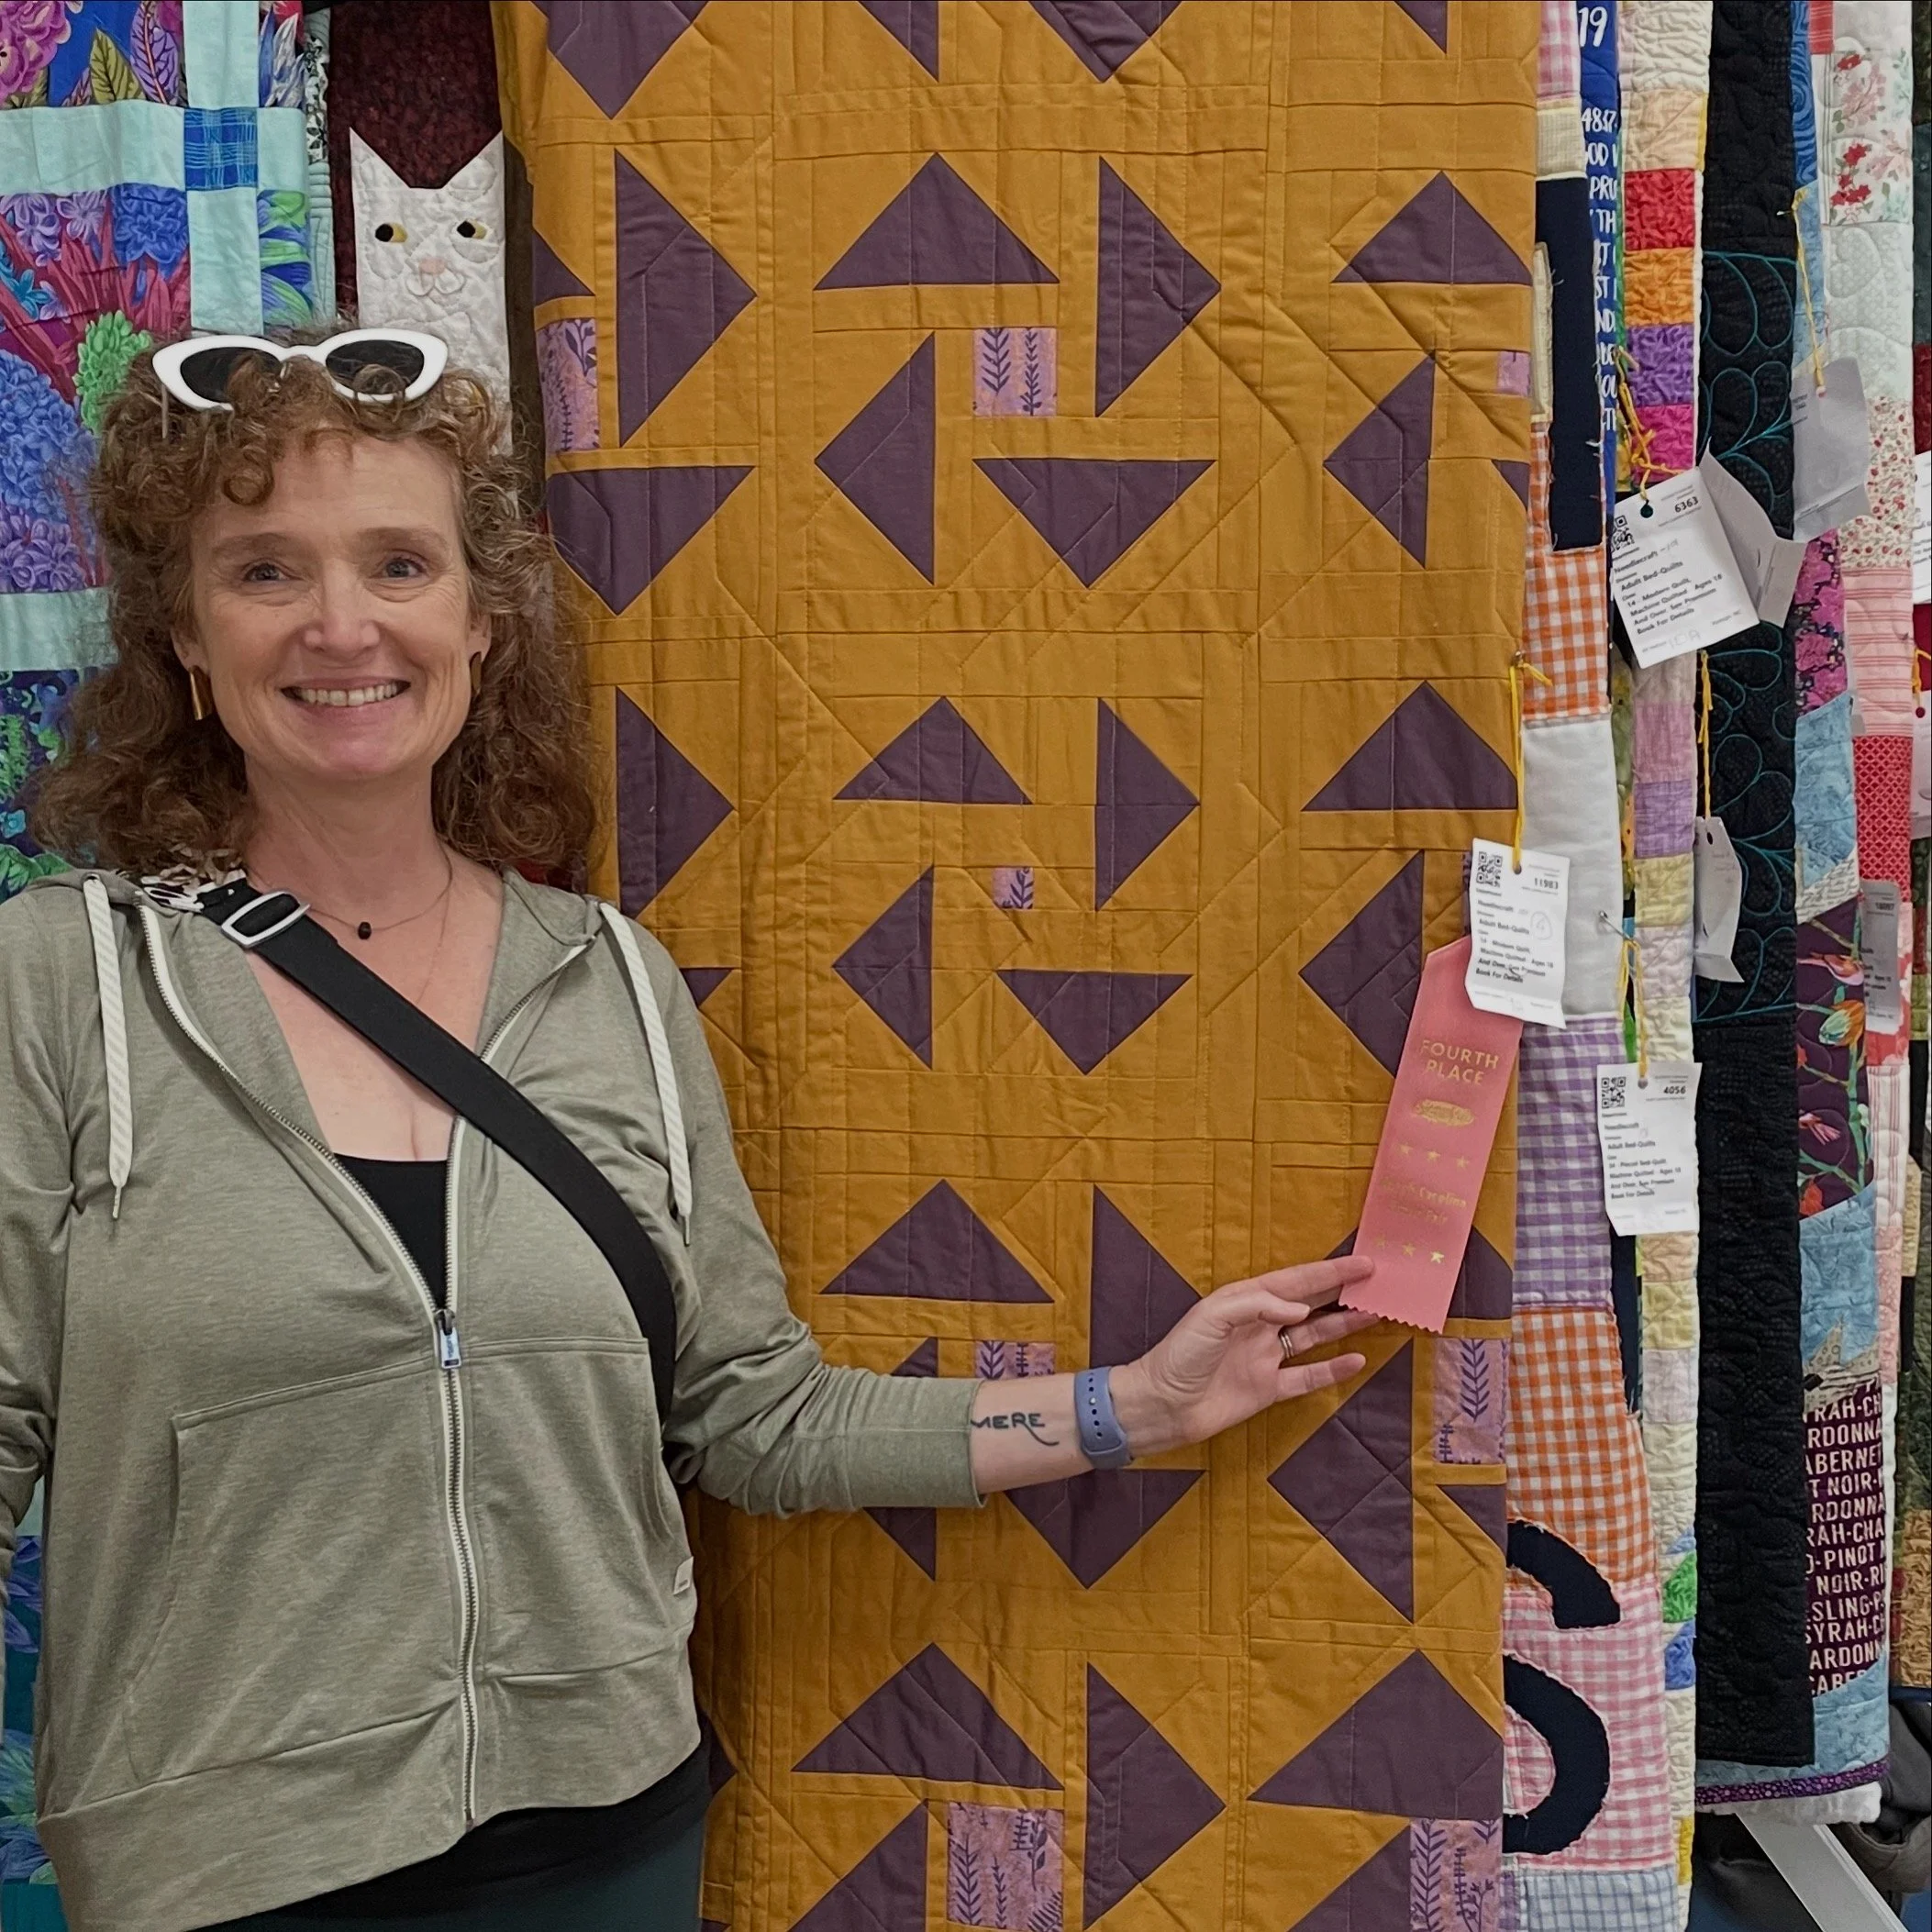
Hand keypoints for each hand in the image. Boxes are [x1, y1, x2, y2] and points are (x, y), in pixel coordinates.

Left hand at [1108, 1255, 1379, 1457]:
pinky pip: (1307, 1376)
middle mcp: (1260, 1326)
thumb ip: (1258, 1306)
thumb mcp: (1213, 1316)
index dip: (1330, 1271)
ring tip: (1375, 1313)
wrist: (1161, 1405)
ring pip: (1314, 1336)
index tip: (1363, 1263)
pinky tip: (1357, 1360)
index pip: (1296, 1281)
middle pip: (1309, 1303)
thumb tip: (1300, 1310)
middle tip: (1378, 1282)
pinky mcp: (1267, 1389)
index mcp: (1245, 1300)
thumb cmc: (1180, 1355)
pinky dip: (1333, 1369)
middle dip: (1341, 1291)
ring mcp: (1265, 1358)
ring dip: (1343, 1325)